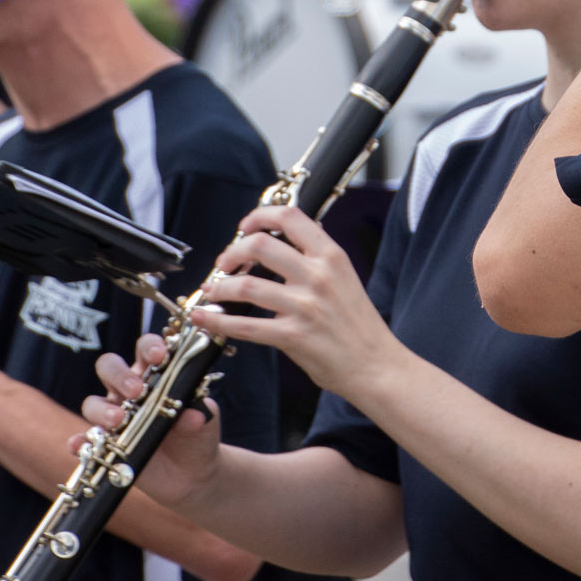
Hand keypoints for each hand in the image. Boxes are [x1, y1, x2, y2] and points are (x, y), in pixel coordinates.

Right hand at [80, 333, 223, 509]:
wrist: (192, 474)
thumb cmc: (197, 436)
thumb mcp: (203, 420)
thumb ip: (197, 412)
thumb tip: (192, 415)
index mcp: (154, 375)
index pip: (145, 350)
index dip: (149, 347)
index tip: (159, 356)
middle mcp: (128, 392)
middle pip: (109, 368)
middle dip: (120, 375)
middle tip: (136, 391)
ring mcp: (114, 417)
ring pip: (93, 403)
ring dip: (102, 409)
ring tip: (119, 420)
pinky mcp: (105, 445)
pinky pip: (84, 441)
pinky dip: (80, 441)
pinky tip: (81, 444)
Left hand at [187, 206, 408, 402]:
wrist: (376, 365)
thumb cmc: (359, 325)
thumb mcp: (344, 278)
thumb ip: (315, 259)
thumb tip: (280, 244)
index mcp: (332, 256)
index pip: (291, 218)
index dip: (260, 216)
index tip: (245, 226)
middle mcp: (318, 276)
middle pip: (260, 246)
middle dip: (232, 252)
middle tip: (224, 263)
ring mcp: (304, 306)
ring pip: (246, 285)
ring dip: (219, 287)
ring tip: (212, 291)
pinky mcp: (292, 336)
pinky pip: (245, 325)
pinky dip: (217, 321)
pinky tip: (204, 317)